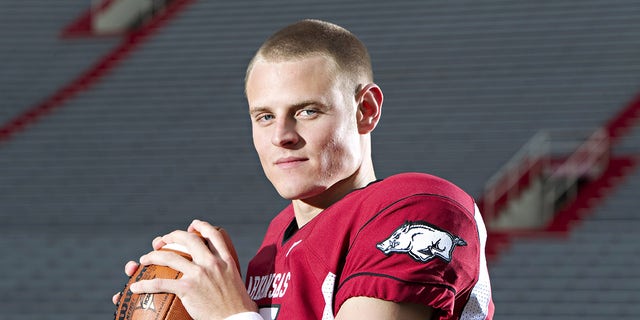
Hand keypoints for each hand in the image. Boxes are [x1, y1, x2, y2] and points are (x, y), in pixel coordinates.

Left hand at [113, 220, 256, 319]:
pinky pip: (161, 283)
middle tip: (162, 241)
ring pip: (170, 257)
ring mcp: (199, 274)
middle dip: (172, 236)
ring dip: (153, 256)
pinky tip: (136, 287)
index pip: (214, 235)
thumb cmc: (238, 307)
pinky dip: (145, 284)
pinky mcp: (188, 288)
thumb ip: (226, 273)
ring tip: (144, 259)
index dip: (201, 226)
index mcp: (226, 260)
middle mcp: (212, 263)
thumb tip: (222, 275)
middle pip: (189, 240)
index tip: (192, 226)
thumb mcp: (236, 281)